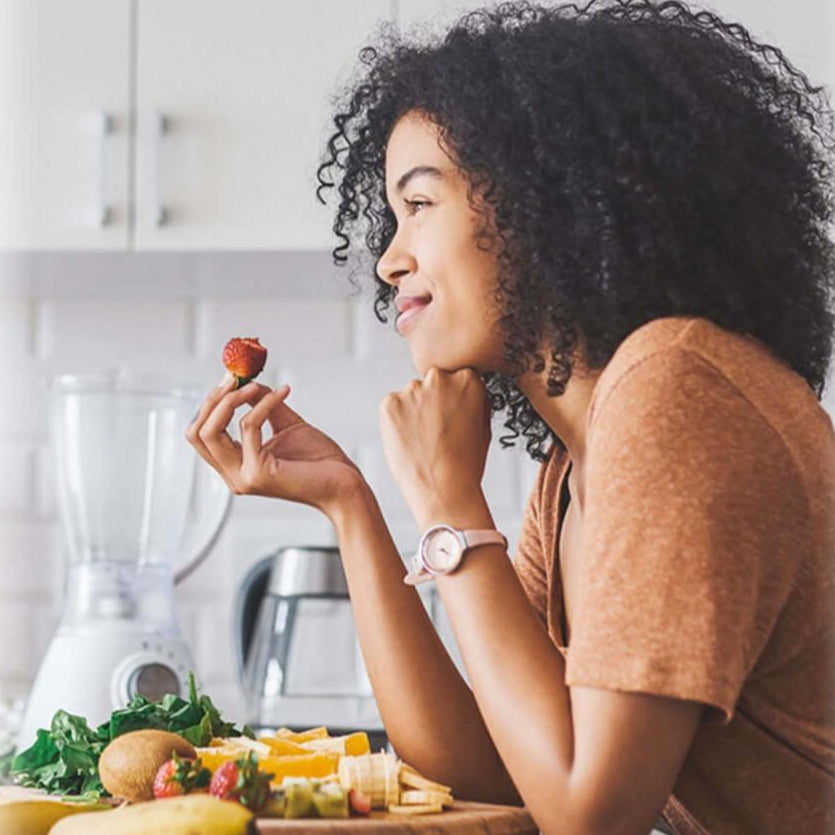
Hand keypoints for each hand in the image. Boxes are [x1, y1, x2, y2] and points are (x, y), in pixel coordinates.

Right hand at [186, 376, 366, 517]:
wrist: (344, 484)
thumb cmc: (318, 460)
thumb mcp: (285, 424)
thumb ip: (262, 405)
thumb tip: (246, 381)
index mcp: (235, 466)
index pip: (200, 434)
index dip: (210, 404)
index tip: (229, 379)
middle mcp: (233, 476)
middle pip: (196, 433)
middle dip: (213, 400)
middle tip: (234, 378)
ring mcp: (243, 477)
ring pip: (211, 431)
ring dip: (231, 400)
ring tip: (254, 385)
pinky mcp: (259, 473)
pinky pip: (248, 427)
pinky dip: (263, 404)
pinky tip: (284, 393)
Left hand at [379, 367, 490, 528]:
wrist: (443, 490)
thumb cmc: (465, 464)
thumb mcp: (484, 426)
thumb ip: (474, 401)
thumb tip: (464, 390)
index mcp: (467, 379)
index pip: (455, 379)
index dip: (452, 401)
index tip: (450, 417)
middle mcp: (439, 378)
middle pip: (432, 384)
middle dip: (432, 402)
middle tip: (436, 432)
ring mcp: (412, 389)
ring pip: (411, 397)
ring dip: (413, 412)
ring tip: (423, 442)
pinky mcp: (390, 403)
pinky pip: (392, 408)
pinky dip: (396, 422)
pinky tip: (409, 442)